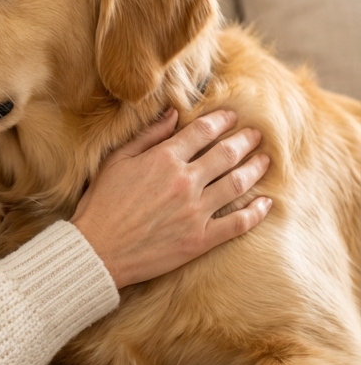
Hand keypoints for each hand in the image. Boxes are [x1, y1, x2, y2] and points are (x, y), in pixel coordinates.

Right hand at [72, 109, 270, 289]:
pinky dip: (256, 212)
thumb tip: (174, 113)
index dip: (222, 121)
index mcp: (164, 159)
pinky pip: (238, 223)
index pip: (203, 132)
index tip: (233, 117)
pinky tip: (266, 203)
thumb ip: (148, 135)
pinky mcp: (201, 239)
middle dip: (245, 140)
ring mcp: (196, 211)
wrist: (98, 250)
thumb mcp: (117, 161)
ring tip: (265, 160)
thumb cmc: (102, 204)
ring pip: (237, 183)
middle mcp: (185, 182)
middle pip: (226, 154)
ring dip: (256, 168)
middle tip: (257, 134)